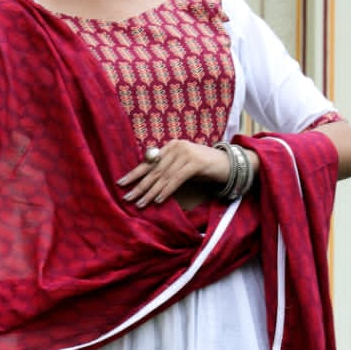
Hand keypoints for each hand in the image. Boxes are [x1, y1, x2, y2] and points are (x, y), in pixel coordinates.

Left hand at [118, 139, 248, 206]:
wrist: (229, 163)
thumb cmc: (204, 167)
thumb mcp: (182, 166)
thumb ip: (167, 169)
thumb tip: (147, 183)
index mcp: (171, 146)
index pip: (149, 161)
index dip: (134, 173)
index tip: (121, 183)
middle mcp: (176, 147)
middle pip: (154, 169)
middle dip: (140, 185)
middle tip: (127, 197)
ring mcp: (186, 153)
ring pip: (163, 176)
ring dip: (151, 192)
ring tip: (140, 203)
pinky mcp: (195, 163)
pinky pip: (177, 179)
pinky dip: (167, 190)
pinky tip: (158, 200)